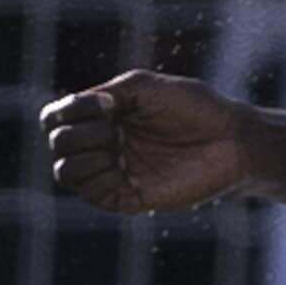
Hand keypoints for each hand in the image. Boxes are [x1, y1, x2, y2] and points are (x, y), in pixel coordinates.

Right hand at [42, 69, 252, 211]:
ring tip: (115, 143)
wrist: (230, 140)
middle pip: (57, 143)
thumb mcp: (145, 87)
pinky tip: (121, 162)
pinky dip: (96, 175)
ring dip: (82, 153)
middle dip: (76, 131)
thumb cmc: (194, 107)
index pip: (55, 118)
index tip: (101, 104)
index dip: (63, 112)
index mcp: (103, 116)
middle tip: (113, 125)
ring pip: (65, 171)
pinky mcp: (126, 197)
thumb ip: (106, 93)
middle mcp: (103, 145)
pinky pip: (90, 193)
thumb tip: (77, 108)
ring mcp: (114, 172)